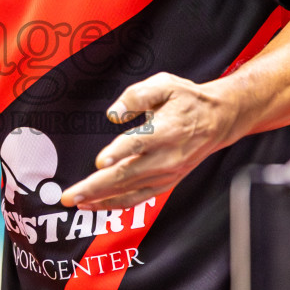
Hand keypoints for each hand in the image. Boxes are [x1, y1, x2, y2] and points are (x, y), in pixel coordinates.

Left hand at [61, 72, 244, 210]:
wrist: (219, 120)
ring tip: (76, 202)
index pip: (139, 143)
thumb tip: (113, 113)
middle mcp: (167, 156)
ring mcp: (167, 173)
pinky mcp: (166, 183)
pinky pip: (138, 197)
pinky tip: (96, 204)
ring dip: (101, 199)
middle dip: (96, 187)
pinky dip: (116, 204)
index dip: (118, 152)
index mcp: (166, 129)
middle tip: (71, 194)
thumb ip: (137, 95)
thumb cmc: (188, 101)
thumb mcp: (165, 84)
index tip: (99, 161)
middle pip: (128, 174)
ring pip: (130, 191)